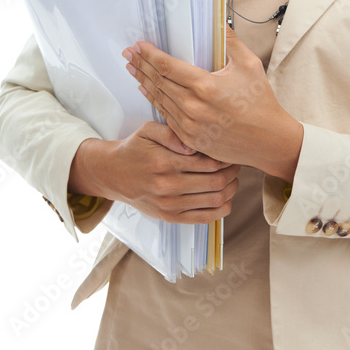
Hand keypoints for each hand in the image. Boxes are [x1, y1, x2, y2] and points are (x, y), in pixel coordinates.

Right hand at [69, 122, 239, 223]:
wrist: (113, 174)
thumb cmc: (135, 150)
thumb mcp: (148, 131)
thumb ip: (172, 133)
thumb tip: (194, 144)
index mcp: (165, 162)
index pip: (209, 162)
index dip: (226, 158)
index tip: (230, 152)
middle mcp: (168, 186)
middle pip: (216, 182)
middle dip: (232, 172)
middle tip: (236, 164)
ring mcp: (169, 205)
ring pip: (215, 200)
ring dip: (230, 190)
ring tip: (231, 179)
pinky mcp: (170, 217)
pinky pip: (205, 218)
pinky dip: (221, 209)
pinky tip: (224, 197)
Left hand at [122, 26, 303, 180]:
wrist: (268, 141)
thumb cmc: (261, 103)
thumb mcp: (250, 65)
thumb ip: (231, 42)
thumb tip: (218, 21)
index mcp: (206, 86)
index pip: (168, 66)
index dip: (150, 54)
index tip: (140, 45)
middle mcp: (193, 107)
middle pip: (158, 81)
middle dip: (141, 65)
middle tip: (128, 53)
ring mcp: (190, 126)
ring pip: (159, 99)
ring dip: (144, 82)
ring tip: (132, 69)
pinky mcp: (190, 139)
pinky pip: (166, 117)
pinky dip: (154, 102)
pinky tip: (147, 92)